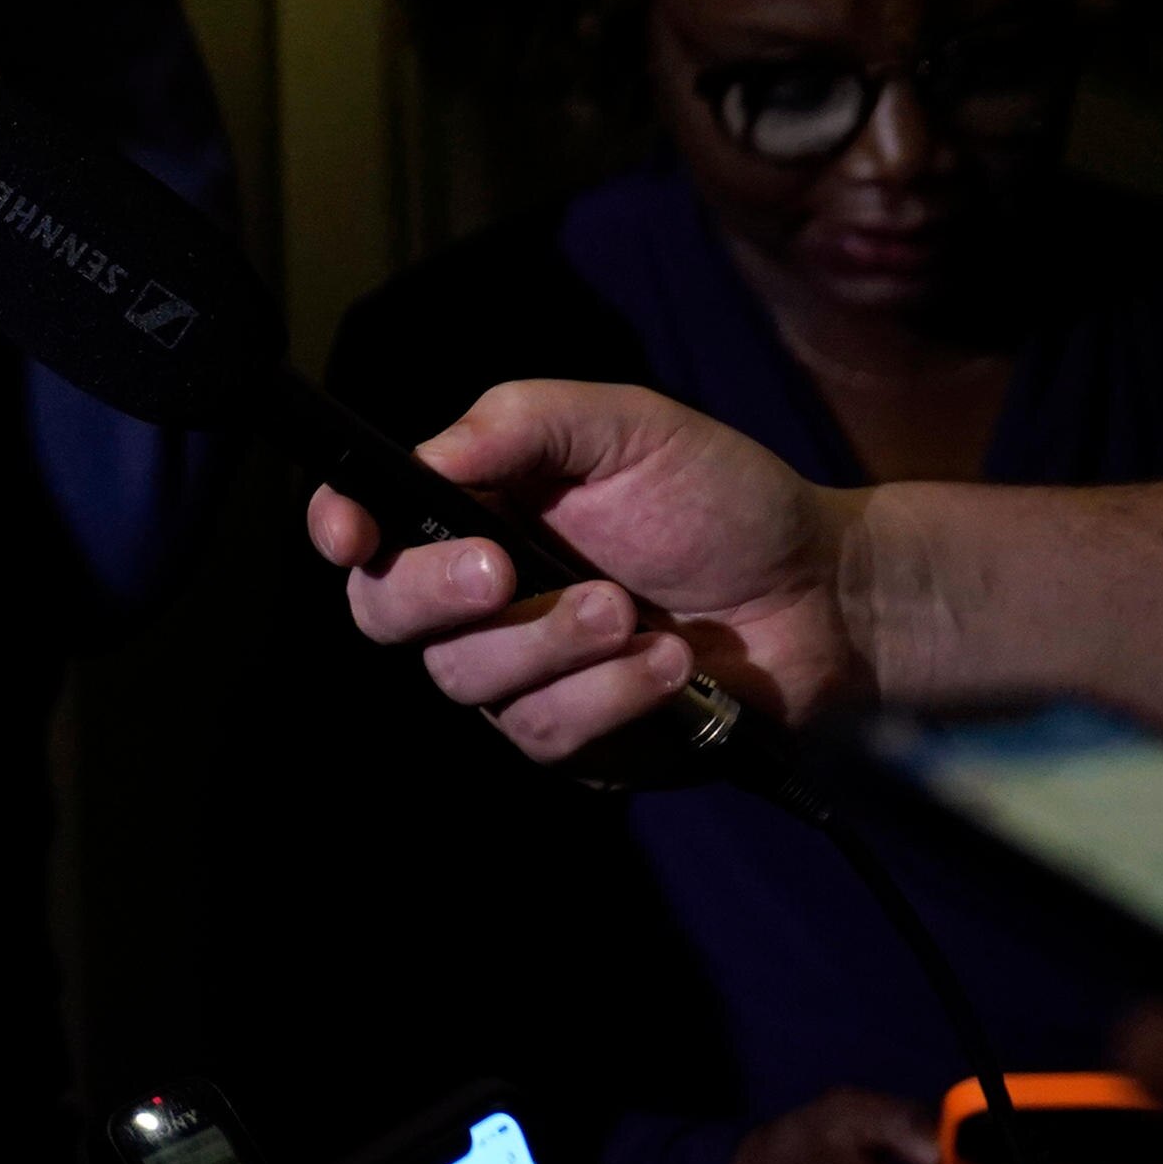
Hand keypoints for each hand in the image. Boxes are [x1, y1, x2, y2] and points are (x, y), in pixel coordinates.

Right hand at [309, 380, 869, 760]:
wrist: (823, 592)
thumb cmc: (721, 499)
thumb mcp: (627, 426)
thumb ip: (521, 422)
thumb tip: (425, 456)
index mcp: (472, 511)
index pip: (367, 527)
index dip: (338, 528)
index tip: (349, 532)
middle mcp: (477, 600)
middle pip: (384, 614)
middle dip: (434, 592)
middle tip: (504, 570)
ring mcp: (521, 676)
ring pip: (466, 680)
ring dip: (549, 644)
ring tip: (630, 612)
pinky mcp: (575, 741)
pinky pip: (547, 733)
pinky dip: (611, 695)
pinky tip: (671, 662)